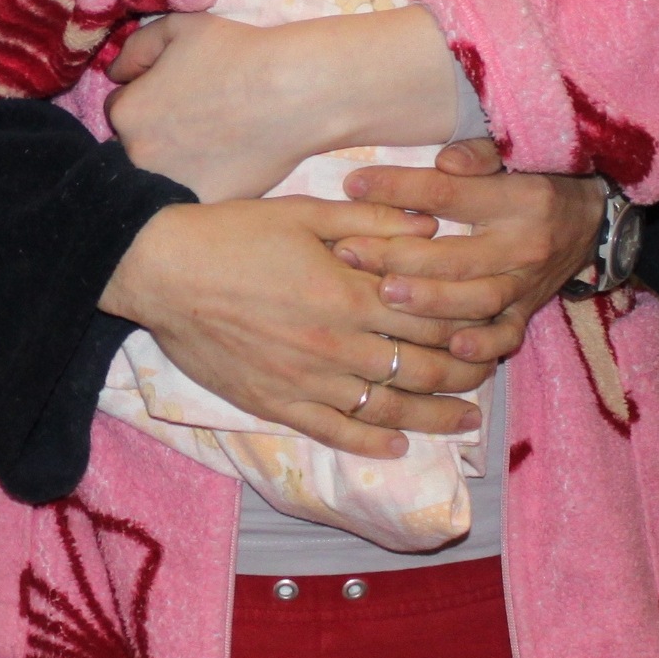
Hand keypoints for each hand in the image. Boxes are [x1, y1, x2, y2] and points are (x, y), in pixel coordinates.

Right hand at [99, 198, 493, 458]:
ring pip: (388, 408)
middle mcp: (338, 345)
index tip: (494, 321)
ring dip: (434, 415)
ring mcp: (308, 382)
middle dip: (465, 372)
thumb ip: (372, 221)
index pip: (430, 314)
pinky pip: (336, 432)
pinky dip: (373, 443)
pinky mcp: (277, 404)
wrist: (164, 271)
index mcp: (350, 293)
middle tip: (491, 373)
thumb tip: (431, 222)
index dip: (469, 321)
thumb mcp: (307, 212)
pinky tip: (398, 445)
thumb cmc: (234, 233)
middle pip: (420, 367)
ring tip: (466, 419)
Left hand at [109, 15, 323, 199]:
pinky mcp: (204, 206)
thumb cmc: (235, 51)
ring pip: (161, 175)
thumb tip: (116, 73)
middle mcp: (138, 156)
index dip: (145, 99)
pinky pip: (193, 196)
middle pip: (136, 146)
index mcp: (127, 114)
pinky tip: (227, 162)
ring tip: (211, 143)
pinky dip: (204, 182)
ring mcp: (170, 186)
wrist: (292, 90)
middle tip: (194, 119)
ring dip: (175, 162)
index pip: (118, 111)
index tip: (173, 94)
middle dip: (156, 133)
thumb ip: (135, 48)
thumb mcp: (177, 27)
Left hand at [333, 140, 604, 361]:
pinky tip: (450, 349)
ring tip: (383, 294)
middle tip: (349, 251)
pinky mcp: (530, 311)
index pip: (448, 194)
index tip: (353, 184)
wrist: (594, 218)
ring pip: (476, 301)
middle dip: (397, 255)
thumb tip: (444, 160)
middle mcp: (525, 244)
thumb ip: (480, 153)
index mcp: (518, 197)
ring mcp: (528, 283)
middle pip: (455, 257)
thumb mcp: (517, 152)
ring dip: (428, 303)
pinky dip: (481, 347)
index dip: (398, 188)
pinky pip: (507, 335)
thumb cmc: (539, 176)